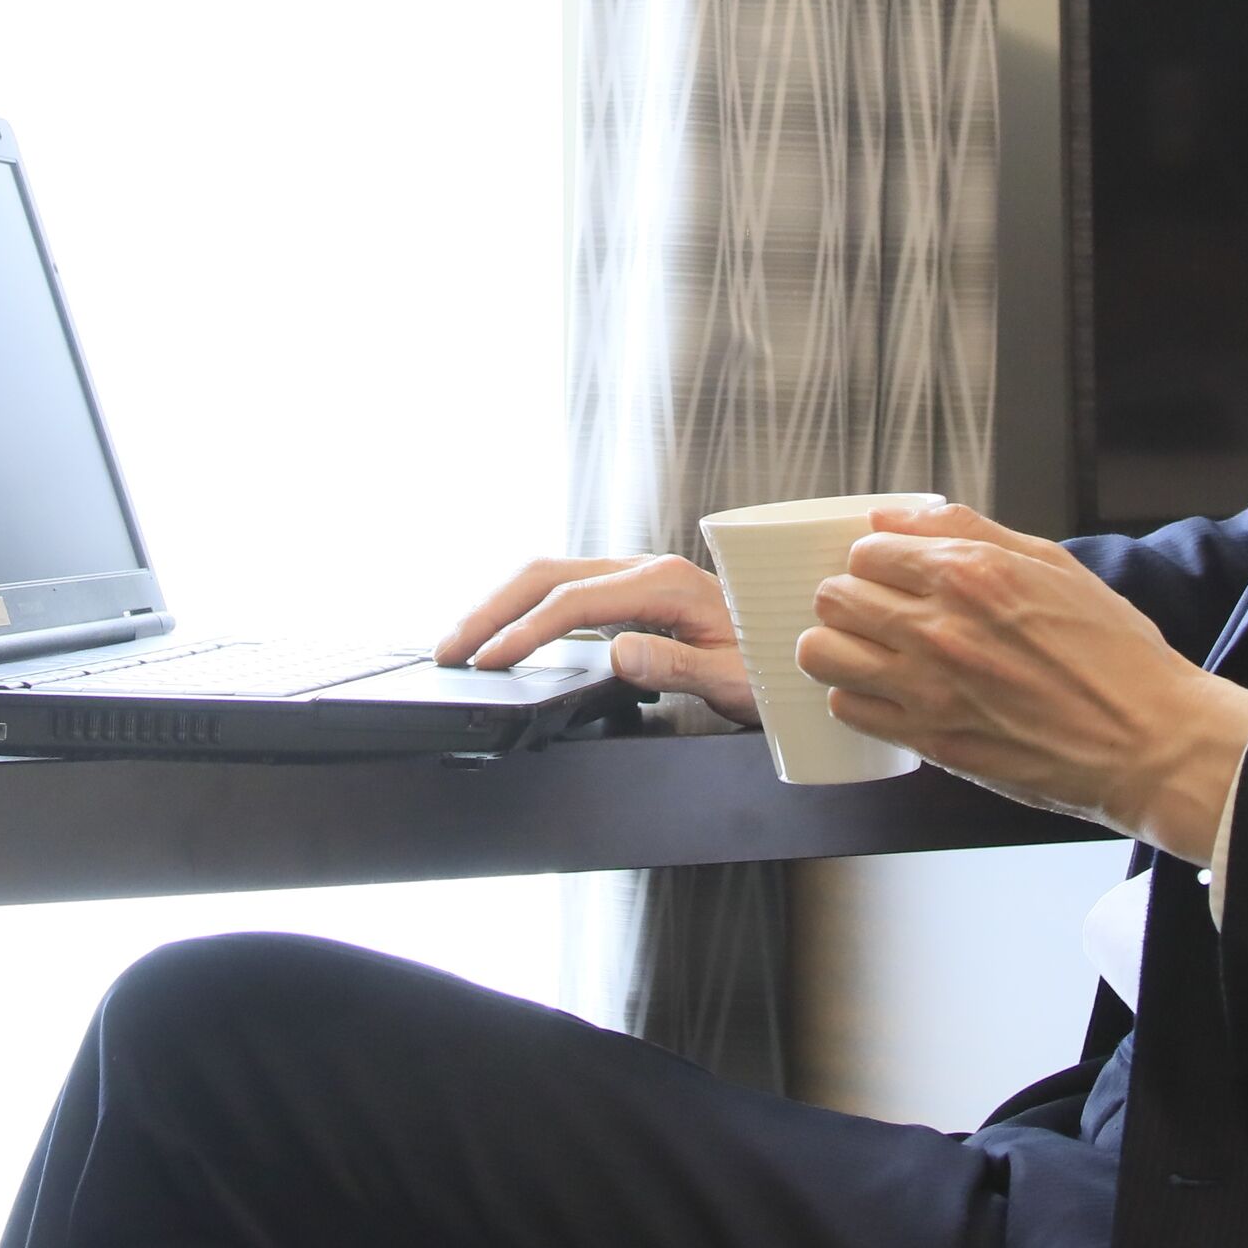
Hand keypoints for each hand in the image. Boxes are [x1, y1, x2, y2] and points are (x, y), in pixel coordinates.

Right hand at [434, 554, 759, 725]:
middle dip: (490, 610)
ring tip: (461, 641)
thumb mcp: (733, 679)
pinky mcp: (629, 592)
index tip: (489, 661)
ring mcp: (634, 576)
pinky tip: (504, 631)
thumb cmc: (771, 665)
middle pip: (546, 575)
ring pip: (549, 577)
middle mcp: (644, 568)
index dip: (524, 632)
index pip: (573, 602)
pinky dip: (523, 607)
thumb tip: (616, 653)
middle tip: (449, 649)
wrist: (798, 645)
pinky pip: (564, 590)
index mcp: (665, 583)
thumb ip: (674, 666)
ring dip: (500, 605)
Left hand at [798, 504, 1247, 857]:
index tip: (887, 573)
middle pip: (833, 598)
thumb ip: (967, 530)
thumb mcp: (1053, 563)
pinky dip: (857, 698)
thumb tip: (895, 516)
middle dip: (847, 597)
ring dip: (836, 647)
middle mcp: (940, 627)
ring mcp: (929, 688)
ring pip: (823, 654)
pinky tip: (886, 693)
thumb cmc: (1114, 655)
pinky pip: (850, 709)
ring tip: (866, 651)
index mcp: (971, 573)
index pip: (866, 550)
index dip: (872, 560)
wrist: (1148, 741)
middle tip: (873, 610)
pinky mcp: (931, 739)